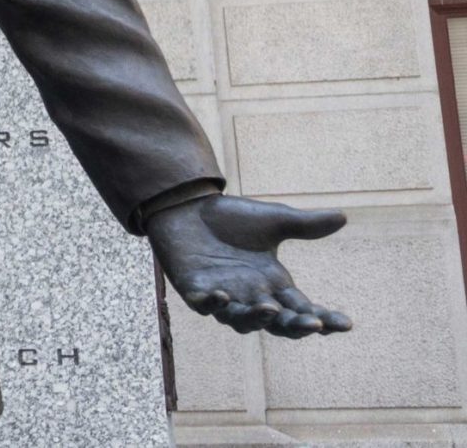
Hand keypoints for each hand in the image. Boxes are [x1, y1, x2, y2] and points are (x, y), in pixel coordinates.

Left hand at [149, 194, 351, 337]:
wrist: (187, 207)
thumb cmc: (230, 218)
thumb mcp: (273, 220)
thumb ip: (304, 224)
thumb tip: (343, 216)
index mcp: (273, 283)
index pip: (303, 308)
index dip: (324, 318)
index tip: (346, 324)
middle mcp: (251, 296)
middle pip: (278, 322)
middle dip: (295, 325)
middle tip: (314, 324)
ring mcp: (223, 296)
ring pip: (242, 320)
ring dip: (256, 318)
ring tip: (270, 309)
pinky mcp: (194, 290)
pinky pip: (203, 305)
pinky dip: (212, 304)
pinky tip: (222, 296)